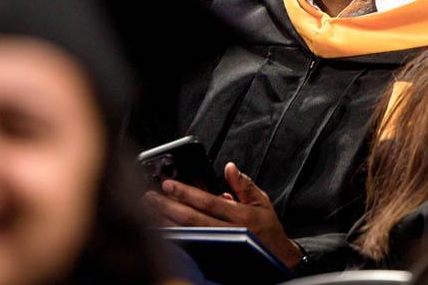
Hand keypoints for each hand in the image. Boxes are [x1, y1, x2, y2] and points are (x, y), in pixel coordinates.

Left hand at [143, 162, 304, 268]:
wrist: (277, 258)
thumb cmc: (267, 228)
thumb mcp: (261, 201)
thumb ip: (244, 184)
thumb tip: (229, 168)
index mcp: (241, 216)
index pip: (208, 202)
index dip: (187, 193)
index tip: (168, 185)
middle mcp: (229, 233)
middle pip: (192, 220)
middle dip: (168, 207)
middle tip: (149, 197)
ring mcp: (220, 247)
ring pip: (188, 235)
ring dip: (167, 224)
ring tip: (149, 212)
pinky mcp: (213, 258)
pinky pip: (191, 247)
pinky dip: (175, 239)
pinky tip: (162, 231)